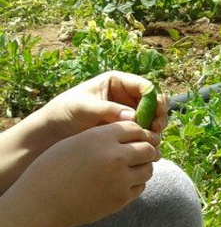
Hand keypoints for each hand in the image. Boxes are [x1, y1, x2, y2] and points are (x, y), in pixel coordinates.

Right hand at [17, 121, 160, 226]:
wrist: (44, 201)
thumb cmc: (55, 168)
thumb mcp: (76, 142)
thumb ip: (103, 137)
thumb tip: (132, 134)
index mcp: (101, 137)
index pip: (135, 128)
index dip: (140, 132)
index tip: (141, 137)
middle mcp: (115, 156)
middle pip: (148, 148)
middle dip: (148, 149)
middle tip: (145, 152)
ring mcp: (121, 179)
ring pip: (148, 169)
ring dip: (144, 167)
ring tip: (134, 167)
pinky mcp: (122, 198)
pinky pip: (140, 187)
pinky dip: (136, 183)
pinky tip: (124, 182)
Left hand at [28, 71, 168, 144]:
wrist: (55, 130)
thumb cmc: (66, 112)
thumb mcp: (84, 107)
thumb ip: (108, 110)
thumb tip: (133, 116)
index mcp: (117, 81)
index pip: (144, 86)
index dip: (154, 98)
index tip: (156, 113)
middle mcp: (127, 95)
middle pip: (154, 102)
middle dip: (159, 114)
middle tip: (156, 128)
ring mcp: (129, 111)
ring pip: (153, 117)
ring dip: (156, 127)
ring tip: (152, 138)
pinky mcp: (128, 127)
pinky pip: (145, 130)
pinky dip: (149, 137)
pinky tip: (147, 144)